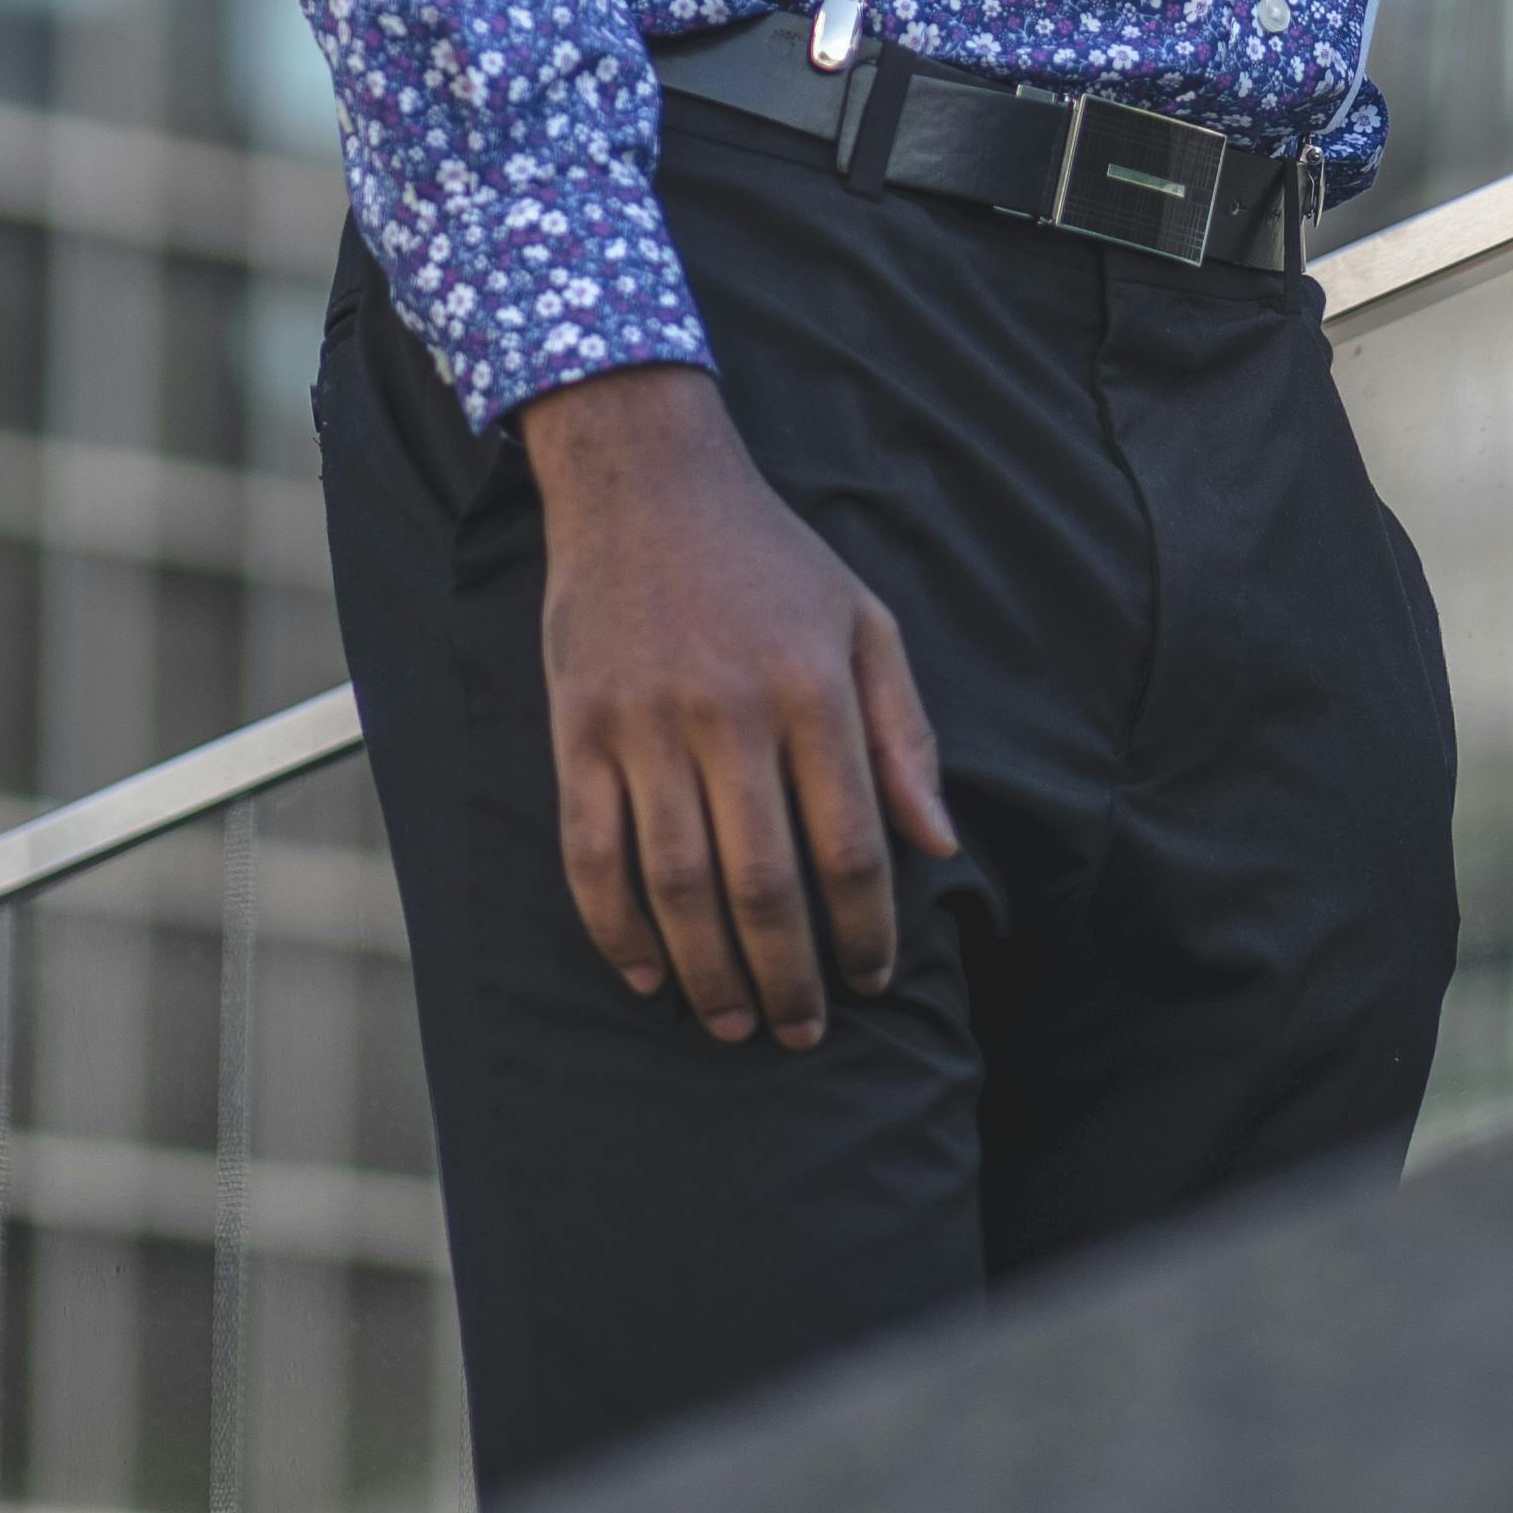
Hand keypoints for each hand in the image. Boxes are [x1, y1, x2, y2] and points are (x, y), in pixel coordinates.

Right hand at [520, 365, 956, 1049]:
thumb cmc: (769, 558)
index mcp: (811, 688)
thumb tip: (936, 844)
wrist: (643, 479)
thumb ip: (905, 733)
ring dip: (709, 971)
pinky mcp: (576, 729)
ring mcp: (645, 724)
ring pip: (677, 883)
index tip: (873, 979)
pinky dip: (616, 928)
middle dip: (790, 976)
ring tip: (735, 1023)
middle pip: (762, 883)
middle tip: (803, 1033)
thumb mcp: (863, 621)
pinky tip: (648, 975)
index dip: (865, 930)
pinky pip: (592, 852)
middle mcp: (729, 711)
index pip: (850, 844)